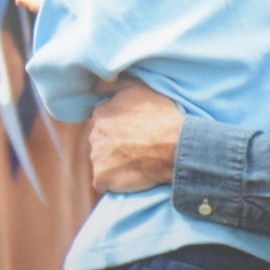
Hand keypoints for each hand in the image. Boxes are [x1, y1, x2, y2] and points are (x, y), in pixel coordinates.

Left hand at [87, 77, 183, 192]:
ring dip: (114, 164)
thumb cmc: (162, 116)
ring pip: (101, 162)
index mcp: (101, 113)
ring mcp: (96, 157)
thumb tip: (98, 88)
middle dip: (113, 146)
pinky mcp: (102, 178)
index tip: (133, 133)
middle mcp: (94, 134)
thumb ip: (114, 86)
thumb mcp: (139, 88)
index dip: (119, 129)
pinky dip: (113, 183)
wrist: (175, 146)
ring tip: (136, 163)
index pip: (102, 123)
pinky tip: (130, 177)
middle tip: (136, 149)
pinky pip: (103, 183)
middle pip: (100, 142)